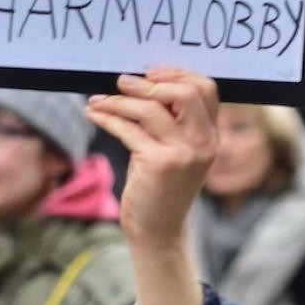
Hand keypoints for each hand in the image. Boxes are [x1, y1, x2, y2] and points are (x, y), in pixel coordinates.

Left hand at [86, 68, 218, 247]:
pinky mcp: (158, 165)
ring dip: (119, 100)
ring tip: (98, 100)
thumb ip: (168, 121)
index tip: (149, 72)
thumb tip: (138, 83)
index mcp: (210, 136)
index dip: (177, 73)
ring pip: (151, 109)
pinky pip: (129, 130)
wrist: (157, 231)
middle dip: (150, 82)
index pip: (205, 89)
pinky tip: (94, 115)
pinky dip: (108, 118)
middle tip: (122, 81)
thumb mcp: (172, 150)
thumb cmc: (159, 187)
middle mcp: (203, 143)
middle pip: (186, 92)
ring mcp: (183, 155)